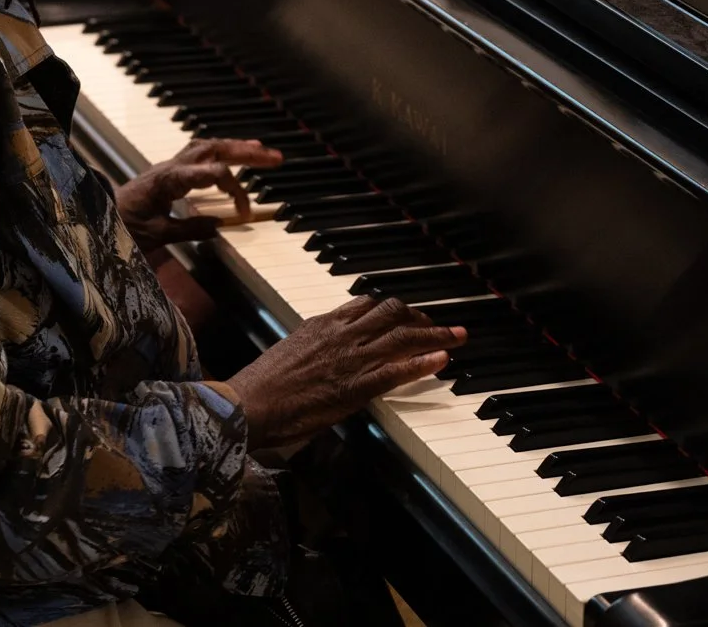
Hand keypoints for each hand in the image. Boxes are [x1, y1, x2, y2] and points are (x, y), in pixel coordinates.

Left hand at [114, 139, 282, 247]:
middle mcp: (170, 167)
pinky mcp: (171, 171)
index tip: (243, 205)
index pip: (201, 173)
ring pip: (208, 147)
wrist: (96, 213)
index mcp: (165, 182)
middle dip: (244, 152)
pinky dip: (223, 153)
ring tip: (264, 152)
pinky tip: (238, 157)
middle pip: (212, 149)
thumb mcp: (155, 235)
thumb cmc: (122, 225)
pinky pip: (201, 154)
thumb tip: (220, 225)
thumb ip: (189, 230)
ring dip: (236, 148)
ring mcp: (171, 166)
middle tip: (275, 158)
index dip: (225, 183)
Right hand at [227, 296, 462, 447]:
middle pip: (392, 312)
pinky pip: (398, 368)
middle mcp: (341, 334)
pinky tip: (443, 359)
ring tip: (456, 336)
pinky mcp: (356, 385)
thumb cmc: (263, 384)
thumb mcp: (290, 351)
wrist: (250, 403)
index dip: (393, 308)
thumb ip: (313, 344)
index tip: (407, 315)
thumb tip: (325, 349)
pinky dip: (424, 362)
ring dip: (435, 334)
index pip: (367, 304)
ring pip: (402, 335)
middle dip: (420, 316)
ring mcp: (351, 358)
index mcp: (323, 324)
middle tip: (439, 324)